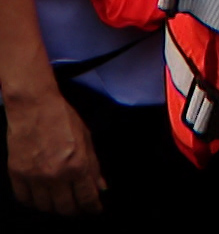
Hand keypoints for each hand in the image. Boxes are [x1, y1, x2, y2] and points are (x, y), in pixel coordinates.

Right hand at [6, 88, 105, 215]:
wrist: (34, 108)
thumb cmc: (63, 119)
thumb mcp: (87, 140)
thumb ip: (94, 166)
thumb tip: (101, 187)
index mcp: (78, 166)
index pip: (87, 198)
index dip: (93, 208)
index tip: (94, 210)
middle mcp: (56, 175)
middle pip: (66, 208)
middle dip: (75, 211)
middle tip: (78, 208)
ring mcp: (34, 176)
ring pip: (45, 207)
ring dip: (54, 207)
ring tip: (60, 202)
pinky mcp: (17, 174)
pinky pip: (25, 199)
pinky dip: (34, 202)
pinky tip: (41, 197)